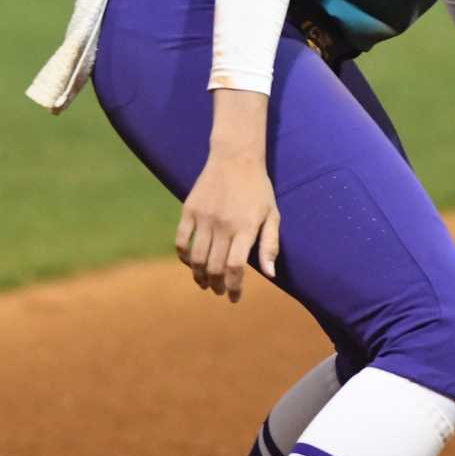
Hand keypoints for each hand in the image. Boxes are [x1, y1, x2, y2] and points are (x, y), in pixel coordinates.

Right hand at [174, 90, 280, 301]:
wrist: (236, 158)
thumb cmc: (258, 189)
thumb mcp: (272, 215)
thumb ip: (270, 245)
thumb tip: (270, 275)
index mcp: (245, 227)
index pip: (235, 268)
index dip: (233, 288)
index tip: (233, 298)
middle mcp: (223, 224)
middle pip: (214, 267)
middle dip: (217, 285)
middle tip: (219, 291)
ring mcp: (204, 217)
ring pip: (196, 258)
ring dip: (199, 276)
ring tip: (205, 282)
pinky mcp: (189, 209)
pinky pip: (181, 241)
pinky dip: (183, 257)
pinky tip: (190, 263)